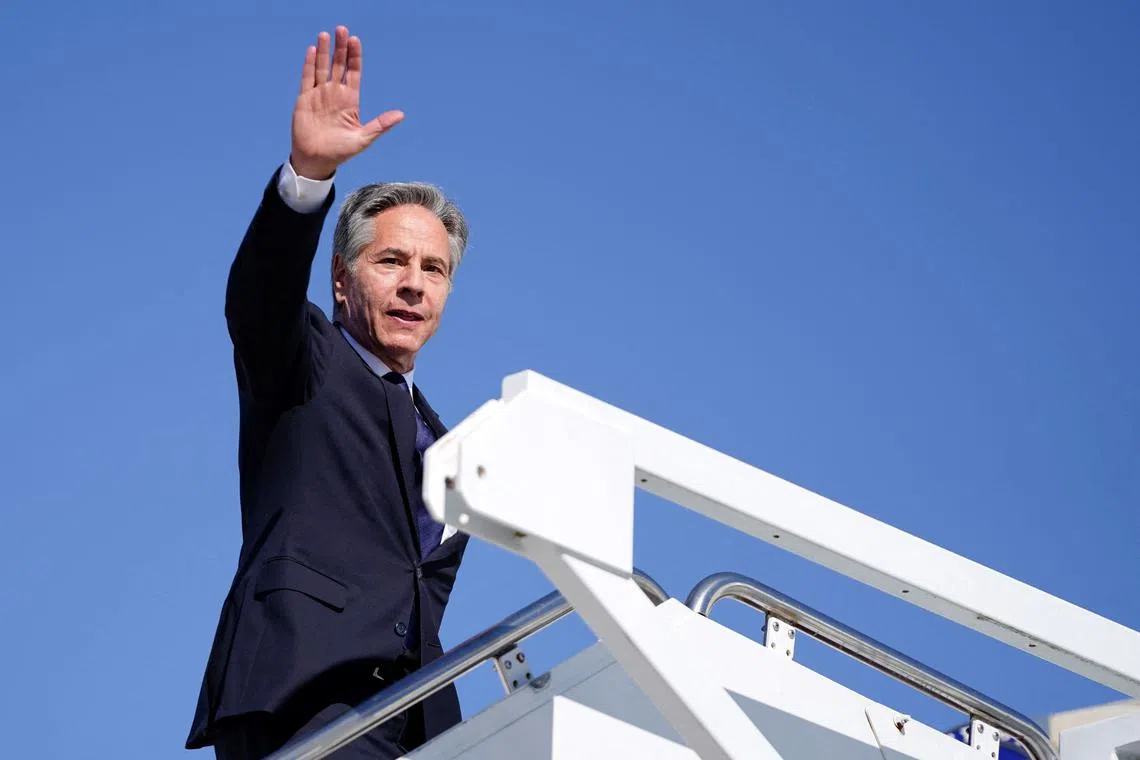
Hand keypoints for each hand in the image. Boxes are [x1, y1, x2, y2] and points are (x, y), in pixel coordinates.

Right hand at [289, 26, 404, 180]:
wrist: (316, 160)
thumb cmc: (340, 152)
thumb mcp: (363, 139)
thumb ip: (380, 125)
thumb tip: (401, 114)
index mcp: (350, 101)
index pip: (354, 73)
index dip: (354, 57)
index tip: (355, 41)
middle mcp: (335, 94)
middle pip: (338, 65)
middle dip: (340, 48)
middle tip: (342, 30)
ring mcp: (319, 95)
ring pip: (322, 67)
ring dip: (324, 51)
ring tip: (326, 34)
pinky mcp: (304, 99)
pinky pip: (307, 78)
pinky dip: (309, 64)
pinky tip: (312, 50)